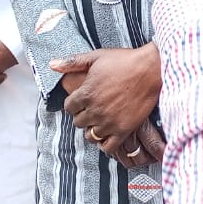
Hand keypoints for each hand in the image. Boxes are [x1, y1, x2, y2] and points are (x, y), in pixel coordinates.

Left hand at [50, 46, 162, 165]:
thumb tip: (52, 65)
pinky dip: (105, 142)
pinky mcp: (123, 130)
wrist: (151, 69)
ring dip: (92, 128)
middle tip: (92, 108)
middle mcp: (95, 110)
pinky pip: (107, 146)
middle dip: (82, 115)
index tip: (81, 100)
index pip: (68, 108)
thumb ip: (72, 62)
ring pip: (90, 136)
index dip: (74, 103)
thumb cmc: (124, 60)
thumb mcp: (96, 56)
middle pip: (78, 122)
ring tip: (100, 120)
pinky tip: (108, 133)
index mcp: (86, 93)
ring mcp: (109, 122)